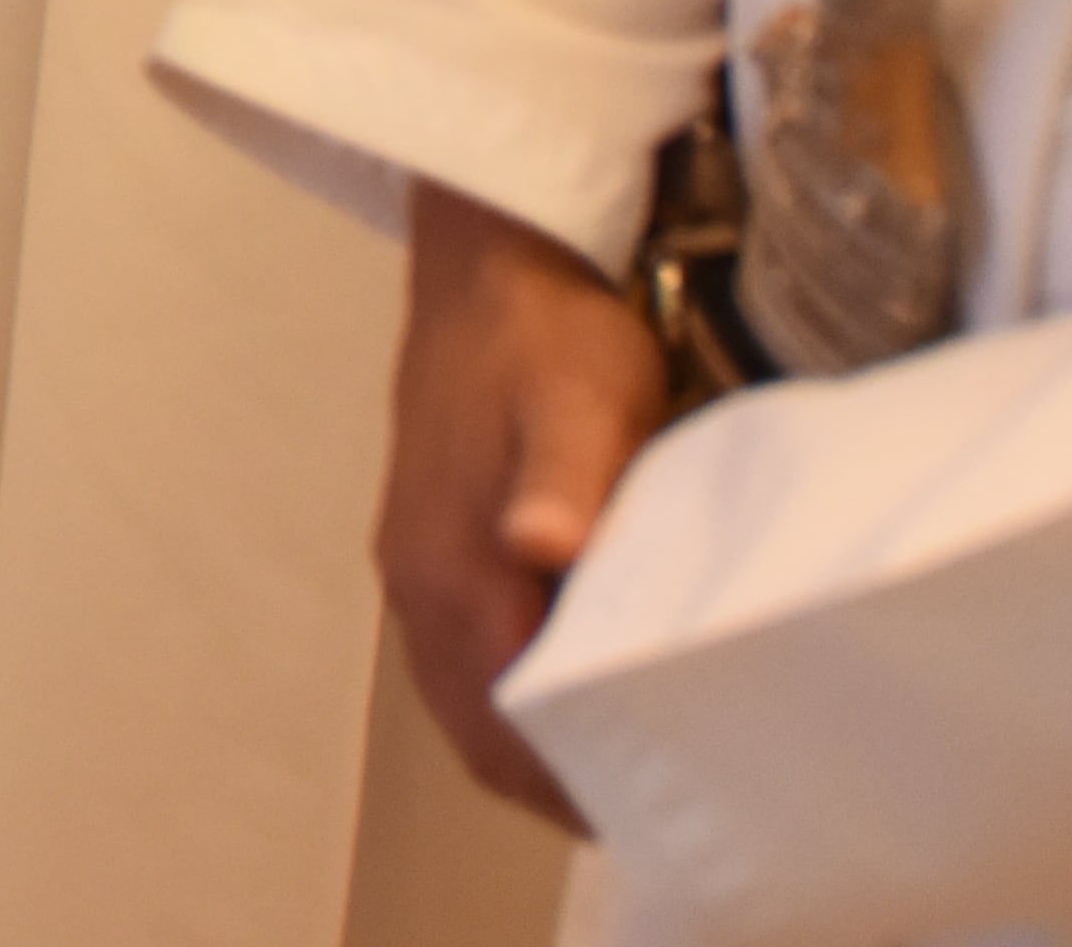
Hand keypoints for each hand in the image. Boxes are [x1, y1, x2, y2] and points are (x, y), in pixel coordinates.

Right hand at [382, 178, 658, 826]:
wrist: (490, 253)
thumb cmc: (551, 330)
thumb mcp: (579, 398)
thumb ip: (565, 478)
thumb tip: (540, 550)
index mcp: (451, 565)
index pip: (504, 724)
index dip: (572, 787)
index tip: (656, 818)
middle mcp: (417, 579)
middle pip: (476, 731)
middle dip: (555, 787)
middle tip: (657, 812)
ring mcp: (415, 559)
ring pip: (465, 698)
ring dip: (534, 746)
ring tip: (629, 766)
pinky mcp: (428, 536)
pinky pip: (464, 656)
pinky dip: (514, 698)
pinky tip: (579, 685)